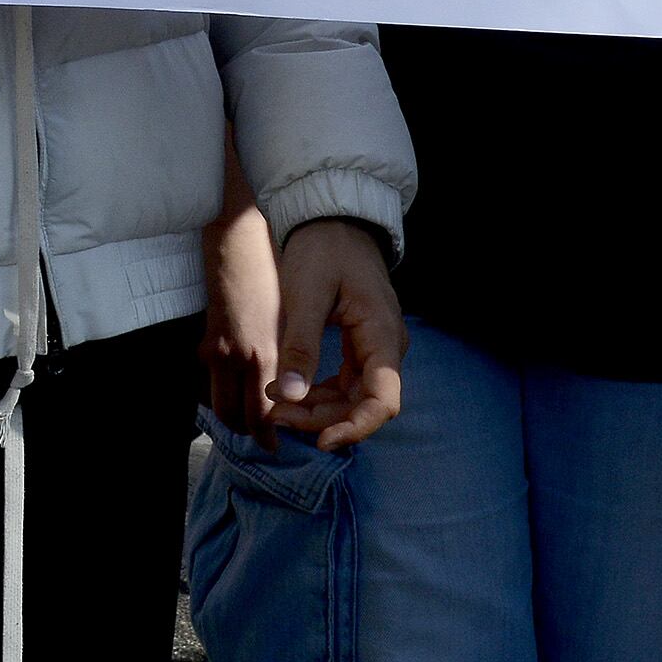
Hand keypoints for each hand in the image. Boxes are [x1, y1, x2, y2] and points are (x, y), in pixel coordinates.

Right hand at [201, 188, 280, 428]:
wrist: (234, 236)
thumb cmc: (271, 269)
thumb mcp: (291, 313)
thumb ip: (291, 354)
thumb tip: (298, 389)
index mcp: (263, 353)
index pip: (262, 413)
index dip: (269, 434)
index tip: (278, 443)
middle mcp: (234, 358)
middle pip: (234, 417)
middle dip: (249, 431)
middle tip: (267, 434)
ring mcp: (215, 350)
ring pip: (219, 403)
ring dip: (234, 414)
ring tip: (254, 414)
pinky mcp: (205, 340)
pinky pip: (213, 380)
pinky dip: (225, 390)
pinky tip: (240, 385)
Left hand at [266, 217, 405, 451]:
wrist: (331, 219)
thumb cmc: (323, 250)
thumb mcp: (307, 295)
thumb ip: (301, 345)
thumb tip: (291, 396)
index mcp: (383, 335)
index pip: (383, 400)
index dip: (356, 427)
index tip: (321, 442)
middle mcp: (386, 347)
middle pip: (363, 404)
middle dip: (321, 418)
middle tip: (275, 414)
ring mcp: (374, 348)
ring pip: (351, 398)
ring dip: (316, 409)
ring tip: (275, 404)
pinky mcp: (359, 347)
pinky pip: (343, 383)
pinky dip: (317, 393)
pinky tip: (287, 391)